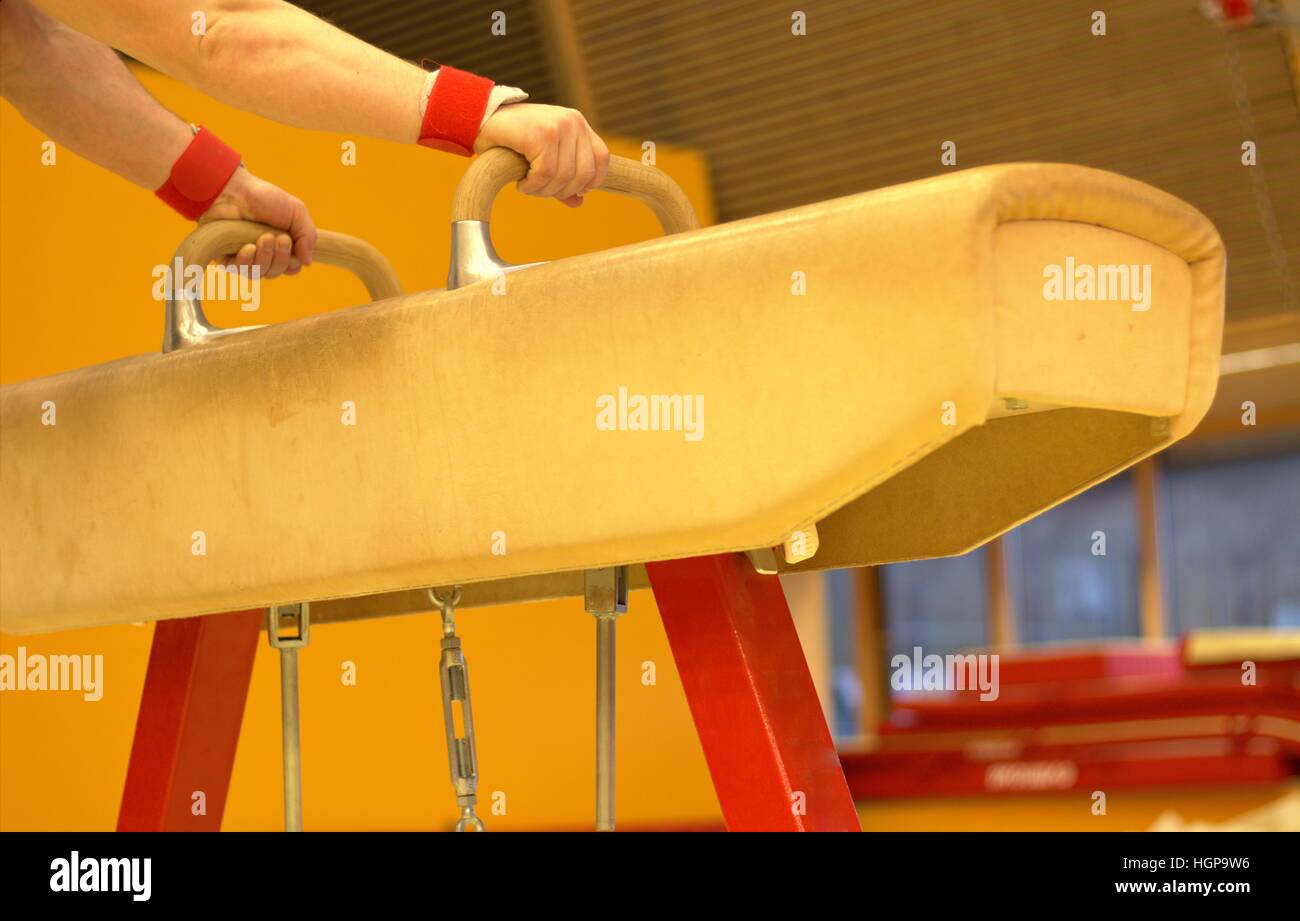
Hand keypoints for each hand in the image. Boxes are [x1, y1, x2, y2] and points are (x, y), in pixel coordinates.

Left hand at [197, 168, 317, 277]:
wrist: (234, 190)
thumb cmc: (265, 198)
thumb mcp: (296, 212)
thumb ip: (308, 236)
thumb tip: (308, 262)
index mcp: (281, 246)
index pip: (291, 268)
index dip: (292, 262)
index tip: (288, 241)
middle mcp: (263, 254)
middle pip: (276, 272)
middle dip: (279, 257)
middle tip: (277, 238)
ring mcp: (245, 257)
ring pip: (259, 274)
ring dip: (264, 258)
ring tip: (263, 238)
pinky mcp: (227, 257)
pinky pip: (239, 271)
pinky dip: (246, 262)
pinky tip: (247, 248)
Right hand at [474, 103, 609, 207]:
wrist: (483, 119)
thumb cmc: (513, 139)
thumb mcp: (544, 156)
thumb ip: (563, 177)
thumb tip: (579, 202)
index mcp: (578, 124)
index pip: (602, 159)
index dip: (591, 182)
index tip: (573, 192)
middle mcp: (573, 122)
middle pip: (584, 175)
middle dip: (561, 191)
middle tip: (540, 190)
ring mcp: (559, 126)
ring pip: (564, 177)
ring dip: (543, 190)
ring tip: (528, 186)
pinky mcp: (541, 135)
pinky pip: (545, 174)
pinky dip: (532, 186)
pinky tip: (521, 183)